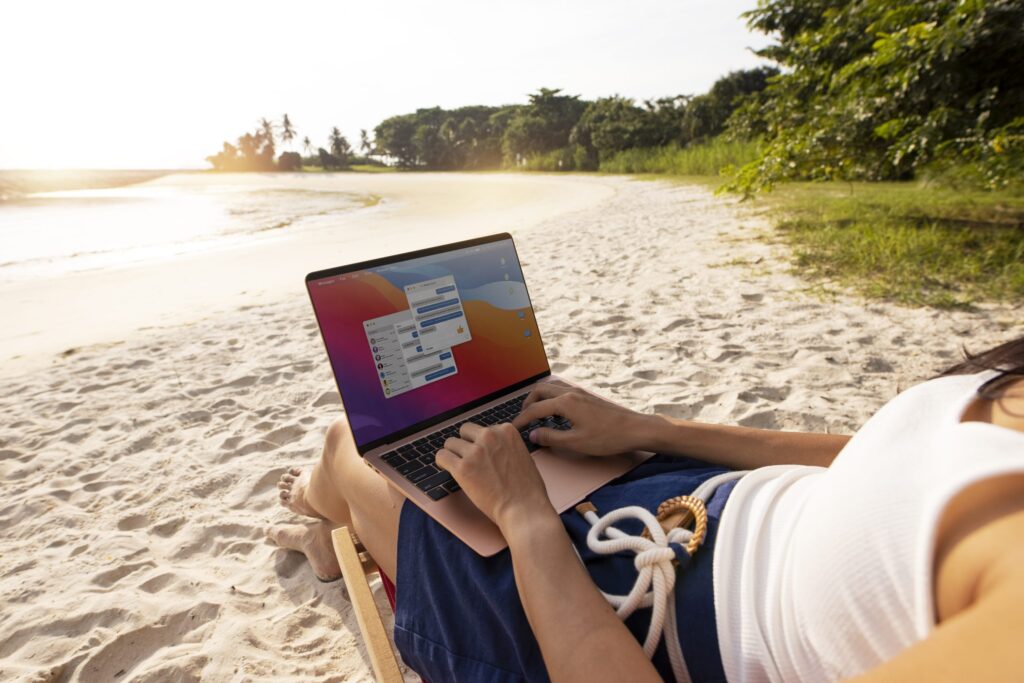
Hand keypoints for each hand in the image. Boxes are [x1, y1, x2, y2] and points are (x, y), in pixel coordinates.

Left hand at [436, 422, 555, 531]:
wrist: (524, 509)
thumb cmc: (527, 489)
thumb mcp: (523, 454)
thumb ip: (506, 446)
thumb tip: (493, 447)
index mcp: (506, 430)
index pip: (482, 429)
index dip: (480, 443)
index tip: (482, 455)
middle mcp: (489, 436)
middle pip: (464, 431)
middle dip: (466, 444)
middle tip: (470, 461)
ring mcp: (475, 451)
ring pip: (450, 443)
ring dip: (454, 455)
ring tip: (460, 468)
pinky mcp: (462, 468)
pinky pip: (441, 456)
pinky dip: (443, 463)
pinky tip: (448, 470)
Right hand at [512, 382, 649, 455]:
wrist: (635, 429)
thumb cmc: (607, 437)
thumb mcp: (576, 443)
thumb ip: (551, 438)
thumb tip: (533, 435)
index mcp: (565, 403)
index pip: (535, 409)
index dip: (521, 420)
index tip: (513, 429)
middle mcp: (570, 393)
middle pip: (540, 391)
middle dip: (527, 404)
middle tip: (523, 419)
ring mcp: (580, 393)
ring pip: (551, 389)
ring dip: (540, 400)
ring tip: (537, 417)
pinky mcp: (587, 397)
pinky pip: (562, 392)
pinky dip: (552, 399)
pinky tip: (557, 416)